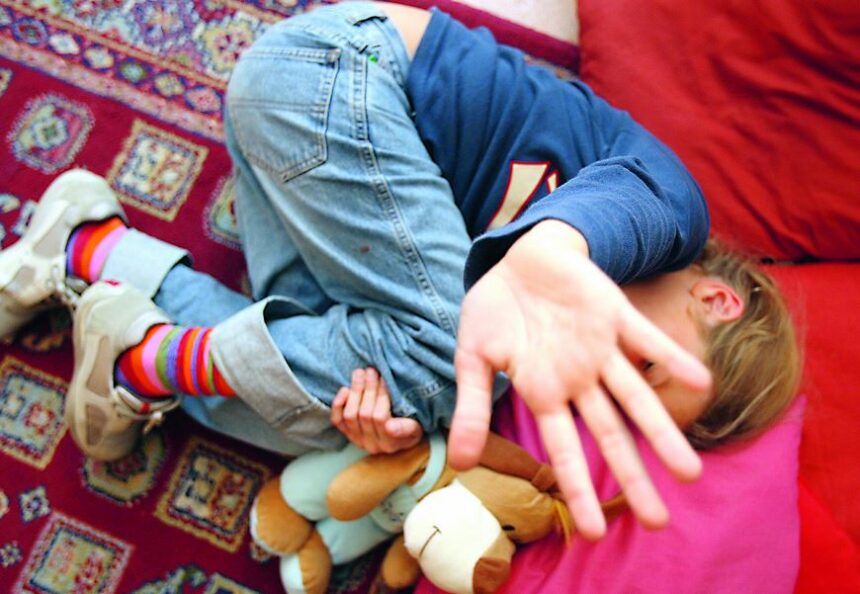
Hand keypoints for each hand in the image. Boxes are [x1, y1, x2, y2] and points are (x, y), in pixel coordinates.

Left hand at [331, 367, 423, 453]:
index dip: (381, 396)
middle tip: (371, 371)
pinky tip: (346, 389)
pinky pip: (337, 420)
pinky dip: (338, 404)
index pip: (380, 418)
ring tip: (360, 374)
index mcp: (389, 444)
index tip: (384, 378)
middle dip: (368, 389)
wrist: (399, 438)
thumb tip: (390, 426)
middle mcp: (371, 444)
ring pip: (350, 415)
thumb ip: (406, 428)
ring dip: (355, 392)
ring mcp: (357, 440)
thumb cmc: (409, 428)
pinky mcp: (347, 433)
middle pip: (364, 414)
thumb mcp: (416, 428)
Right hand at [448, 220, 710, 538]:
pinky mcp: (614, 314)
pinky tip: (700, 381)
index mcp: (543, 392)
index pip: (564, 450)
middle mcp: (578, 379)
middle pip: (610, 434)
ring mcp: (600, 350)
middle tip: (658, 522)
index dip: (579, 488)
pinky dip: (671, 358)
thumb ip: (471, 406)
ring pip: (636, 397)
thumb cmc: (493, 310)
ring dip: (662, 432)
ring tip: (689, 472)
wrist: (518, 258)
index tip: (592, 532)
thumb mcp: (472, 357)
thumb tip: (457, 462)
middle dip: (633, 476)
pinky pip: (647, 339)